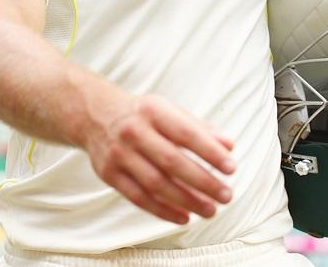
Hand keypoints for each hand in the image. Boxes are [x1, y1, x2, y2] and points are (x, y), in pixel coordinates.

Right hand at [83, 92, 235, 224]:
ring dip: (186, 200)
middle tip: (225, 194)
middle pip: (172, 161)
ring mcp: (120, 154)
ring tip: (210, 210)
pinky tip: (184, 216)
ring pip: (156, 184)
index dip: (210, 152)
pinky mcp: (110, 174)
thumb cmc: (144, 114)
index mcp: (154, 111)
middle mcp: (135, 131)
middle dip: (202, 181)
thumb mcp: (171, 111)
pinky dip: (163, 210)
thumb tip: (229, 146)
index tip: (231, 167)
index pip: (187, 133)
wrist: (96, 116)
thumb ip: (200, 128)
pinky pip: (139, 198)